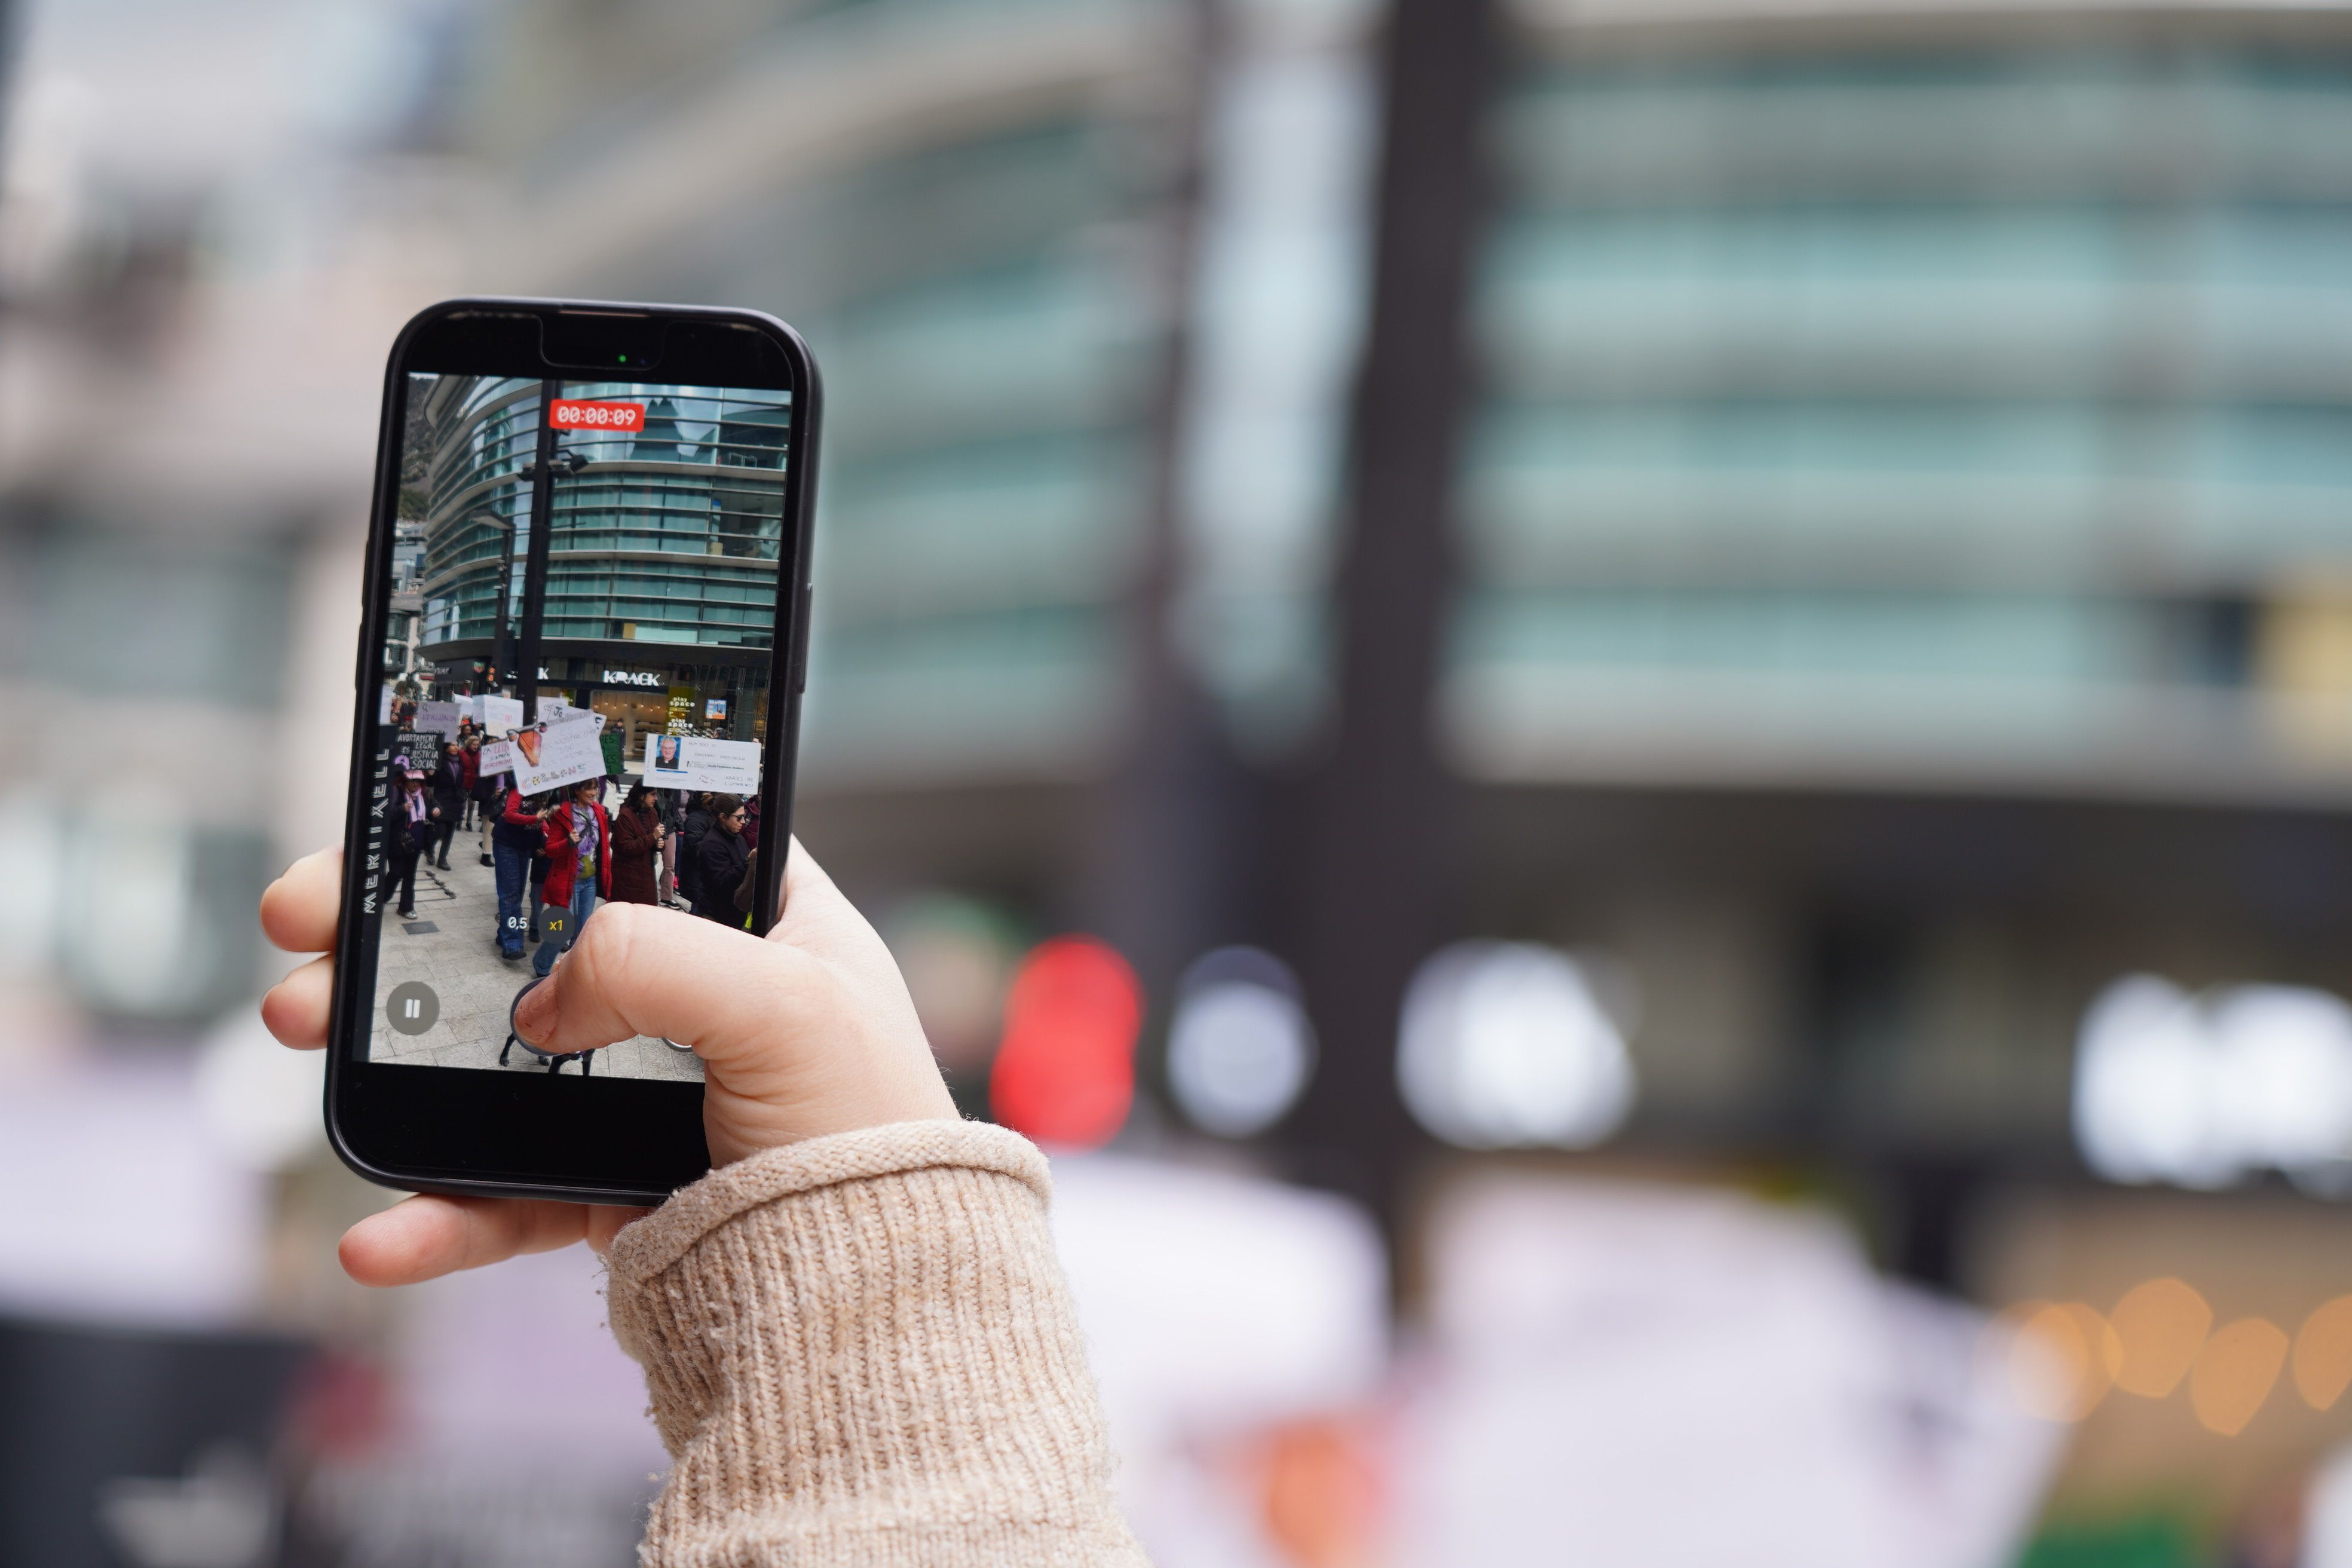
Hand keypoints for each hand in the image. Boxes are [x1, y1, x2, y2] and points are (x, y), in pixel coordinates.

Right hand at [258, 839, 954, 1287]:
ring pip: (481, 1055)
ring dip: (377, 1046)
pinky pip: (498, 1191)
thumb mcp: (788, 1003)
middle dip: (397, 925)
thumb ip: (658, 960)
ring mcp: (637, 1091)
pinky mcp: (605, 1185)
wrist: (877, 1295)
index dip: (514, 814)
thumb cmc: (870, 1127)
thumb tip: (544, 1000)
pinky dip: (435, 1215)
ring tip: (295, 1026)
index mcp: (753, 917)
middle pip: (516, 936)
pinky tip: (379, 1238)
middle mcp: (690, 993)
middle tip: (306, 919)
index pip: (617, 832)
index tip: (410, 808)